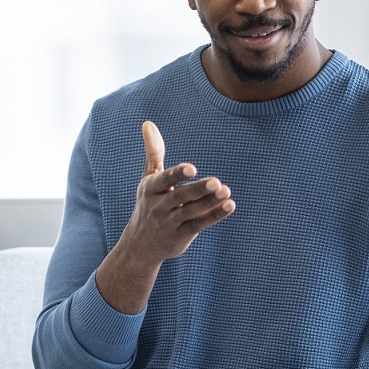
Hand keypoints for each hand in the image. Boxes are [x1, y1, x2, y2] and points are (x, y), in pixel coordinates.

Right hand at [95, 122, 234, 313]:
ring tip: (226, 192)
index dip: (178, 174)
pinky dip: (214, 215)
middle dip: (199, 190)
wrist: (140, 245)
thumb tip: (148, 123)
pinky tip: (229, 206)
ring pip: (192, 211)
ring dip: (210, 202)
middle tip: (217, 182)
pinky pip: (199, 224)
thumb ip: (153, 152)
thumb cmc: (148, 203)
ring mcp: (170, 222)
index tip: (192, 169)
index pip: (165, 180)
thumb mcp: (148, 178)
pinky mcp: (182, 235)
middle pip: (181, 197)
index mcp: (151, 189)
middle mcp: (159, 206)